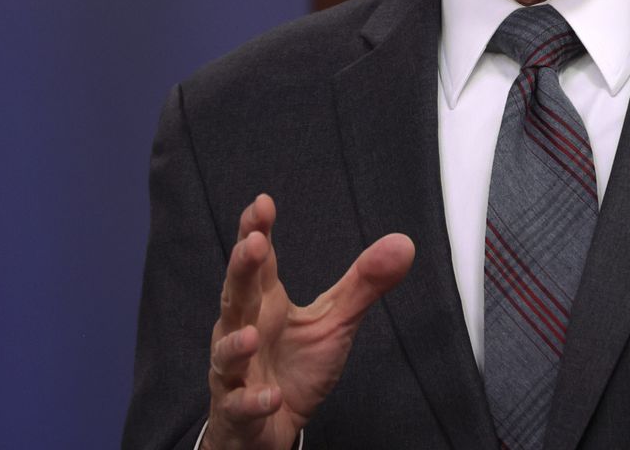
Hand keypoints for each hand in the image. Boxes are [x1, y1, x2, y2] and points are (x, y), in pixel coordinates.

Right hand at [203, 194, 414, 449]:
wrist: (270, 426)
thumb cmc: (295, 367)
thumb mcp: (336, 322)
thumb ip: (363, 283)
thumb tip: (403, 243)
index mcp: (265, 305)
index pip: (259, 264)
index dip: (256, 233)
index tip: (262, 204)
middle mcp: (243, 331)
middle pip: (236, 297)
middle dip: (240, 271)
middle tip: (251, 244)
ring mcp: (235, 372)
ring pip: (226, 354)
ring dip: (234, 345)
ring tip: (250, 336)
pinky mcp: (238, 410)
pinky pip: (240, 405)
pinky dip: (252, 401)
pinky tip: (271, 397)